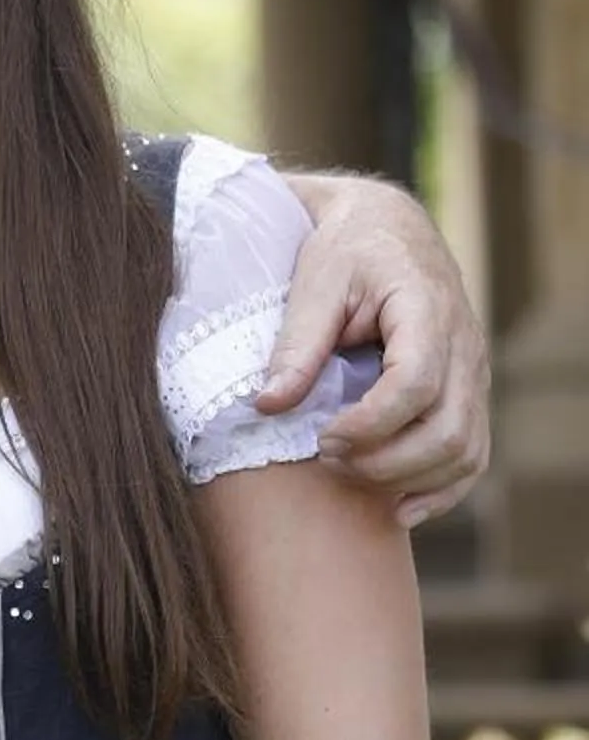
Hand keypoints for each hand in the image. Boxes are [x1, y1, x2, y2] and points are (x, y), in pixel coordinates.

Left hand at [261, 173, 488, 528]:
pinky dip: (441, 489)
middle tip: (325, 457)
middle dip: (386, 459)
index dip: (371, 423)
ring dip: (409, 479)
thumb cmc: (346, 251)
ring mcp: (475, 375)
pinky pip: (472, 454)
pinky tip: (397, 509)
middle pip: (449, 429)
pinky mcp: (469, 394)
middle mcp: (465, 347)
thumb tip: (266, 406)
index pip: (416, 384)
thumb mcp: (314, 283)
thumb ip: (296, 344)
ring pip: (466, 450)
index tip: (321, 437)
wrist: (388, 230)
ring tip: (347, 474)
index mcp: (427, 311)